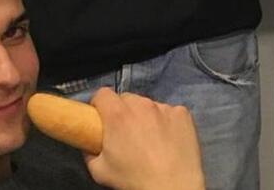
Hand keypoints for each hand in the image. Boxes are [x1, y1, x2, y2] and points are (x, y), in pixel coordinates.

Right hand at [83, 88, 204, 189]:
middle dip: (122, 111)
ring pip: (149, 105)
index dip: (99, 104)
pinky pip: (169, 112)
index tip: (100, 117)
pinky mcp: (183, 114)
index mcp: (118, 115)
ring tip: (149, 138)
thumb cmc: (133, 179)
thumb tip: (89, 144)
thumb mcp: (99, 170)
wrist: (172, 186)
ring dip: (145, 116)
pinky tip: (167, 139)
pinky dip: (166, 121)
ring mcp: (165, 107)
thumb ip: (89, 152)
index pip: (102, 94)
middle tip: (125, 132)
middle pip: (127, 98)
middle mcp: (142, 105)